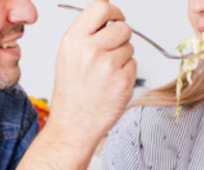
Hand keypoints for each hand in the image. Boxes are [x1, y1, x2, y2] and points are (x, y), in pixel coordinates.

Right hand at [48, 0, 136, 145]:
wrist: (74, 124)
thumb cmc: (72, 91)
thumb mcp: (69, 55)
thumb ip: (87, 32)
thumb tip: (108, 10)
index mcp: (74, 40)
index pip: (101, 7)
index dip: (114, 11)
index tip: (117, 18)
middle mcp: (91, 50)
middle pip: (123, 28)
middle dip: (121, 38)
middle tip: (110, 54)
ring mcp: (108, 67)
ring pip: (130, 48)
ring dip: (123, 58)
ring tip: (106, 74)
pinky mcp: (123, 82)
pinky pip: (134, 66)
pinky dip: (127, 73)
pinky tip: (112, 84)